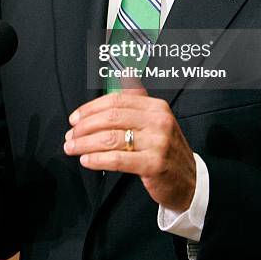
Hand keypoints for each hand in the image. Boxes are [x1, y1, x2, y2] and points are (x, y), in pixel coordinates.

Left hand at [64, 87, 195, 211]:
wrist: (189, 181)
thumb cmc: (165, 150)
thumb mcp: (156, 121)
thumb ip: (137, 101)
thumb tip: (121, 78)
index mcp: (156, 106)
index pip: (116, 101)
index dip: (91, 108)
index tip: (75, 118)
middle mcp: (159, 121)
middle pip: (111, 117)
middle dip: (85, 126)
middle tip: (71, 135)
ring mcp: (158, 142)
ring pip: (111, 138)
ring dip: (85, 143)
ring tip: (72, 148)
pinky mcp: (154, 163)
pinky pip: (117, 159)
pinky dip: (97, 159)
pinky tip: (86, 160)